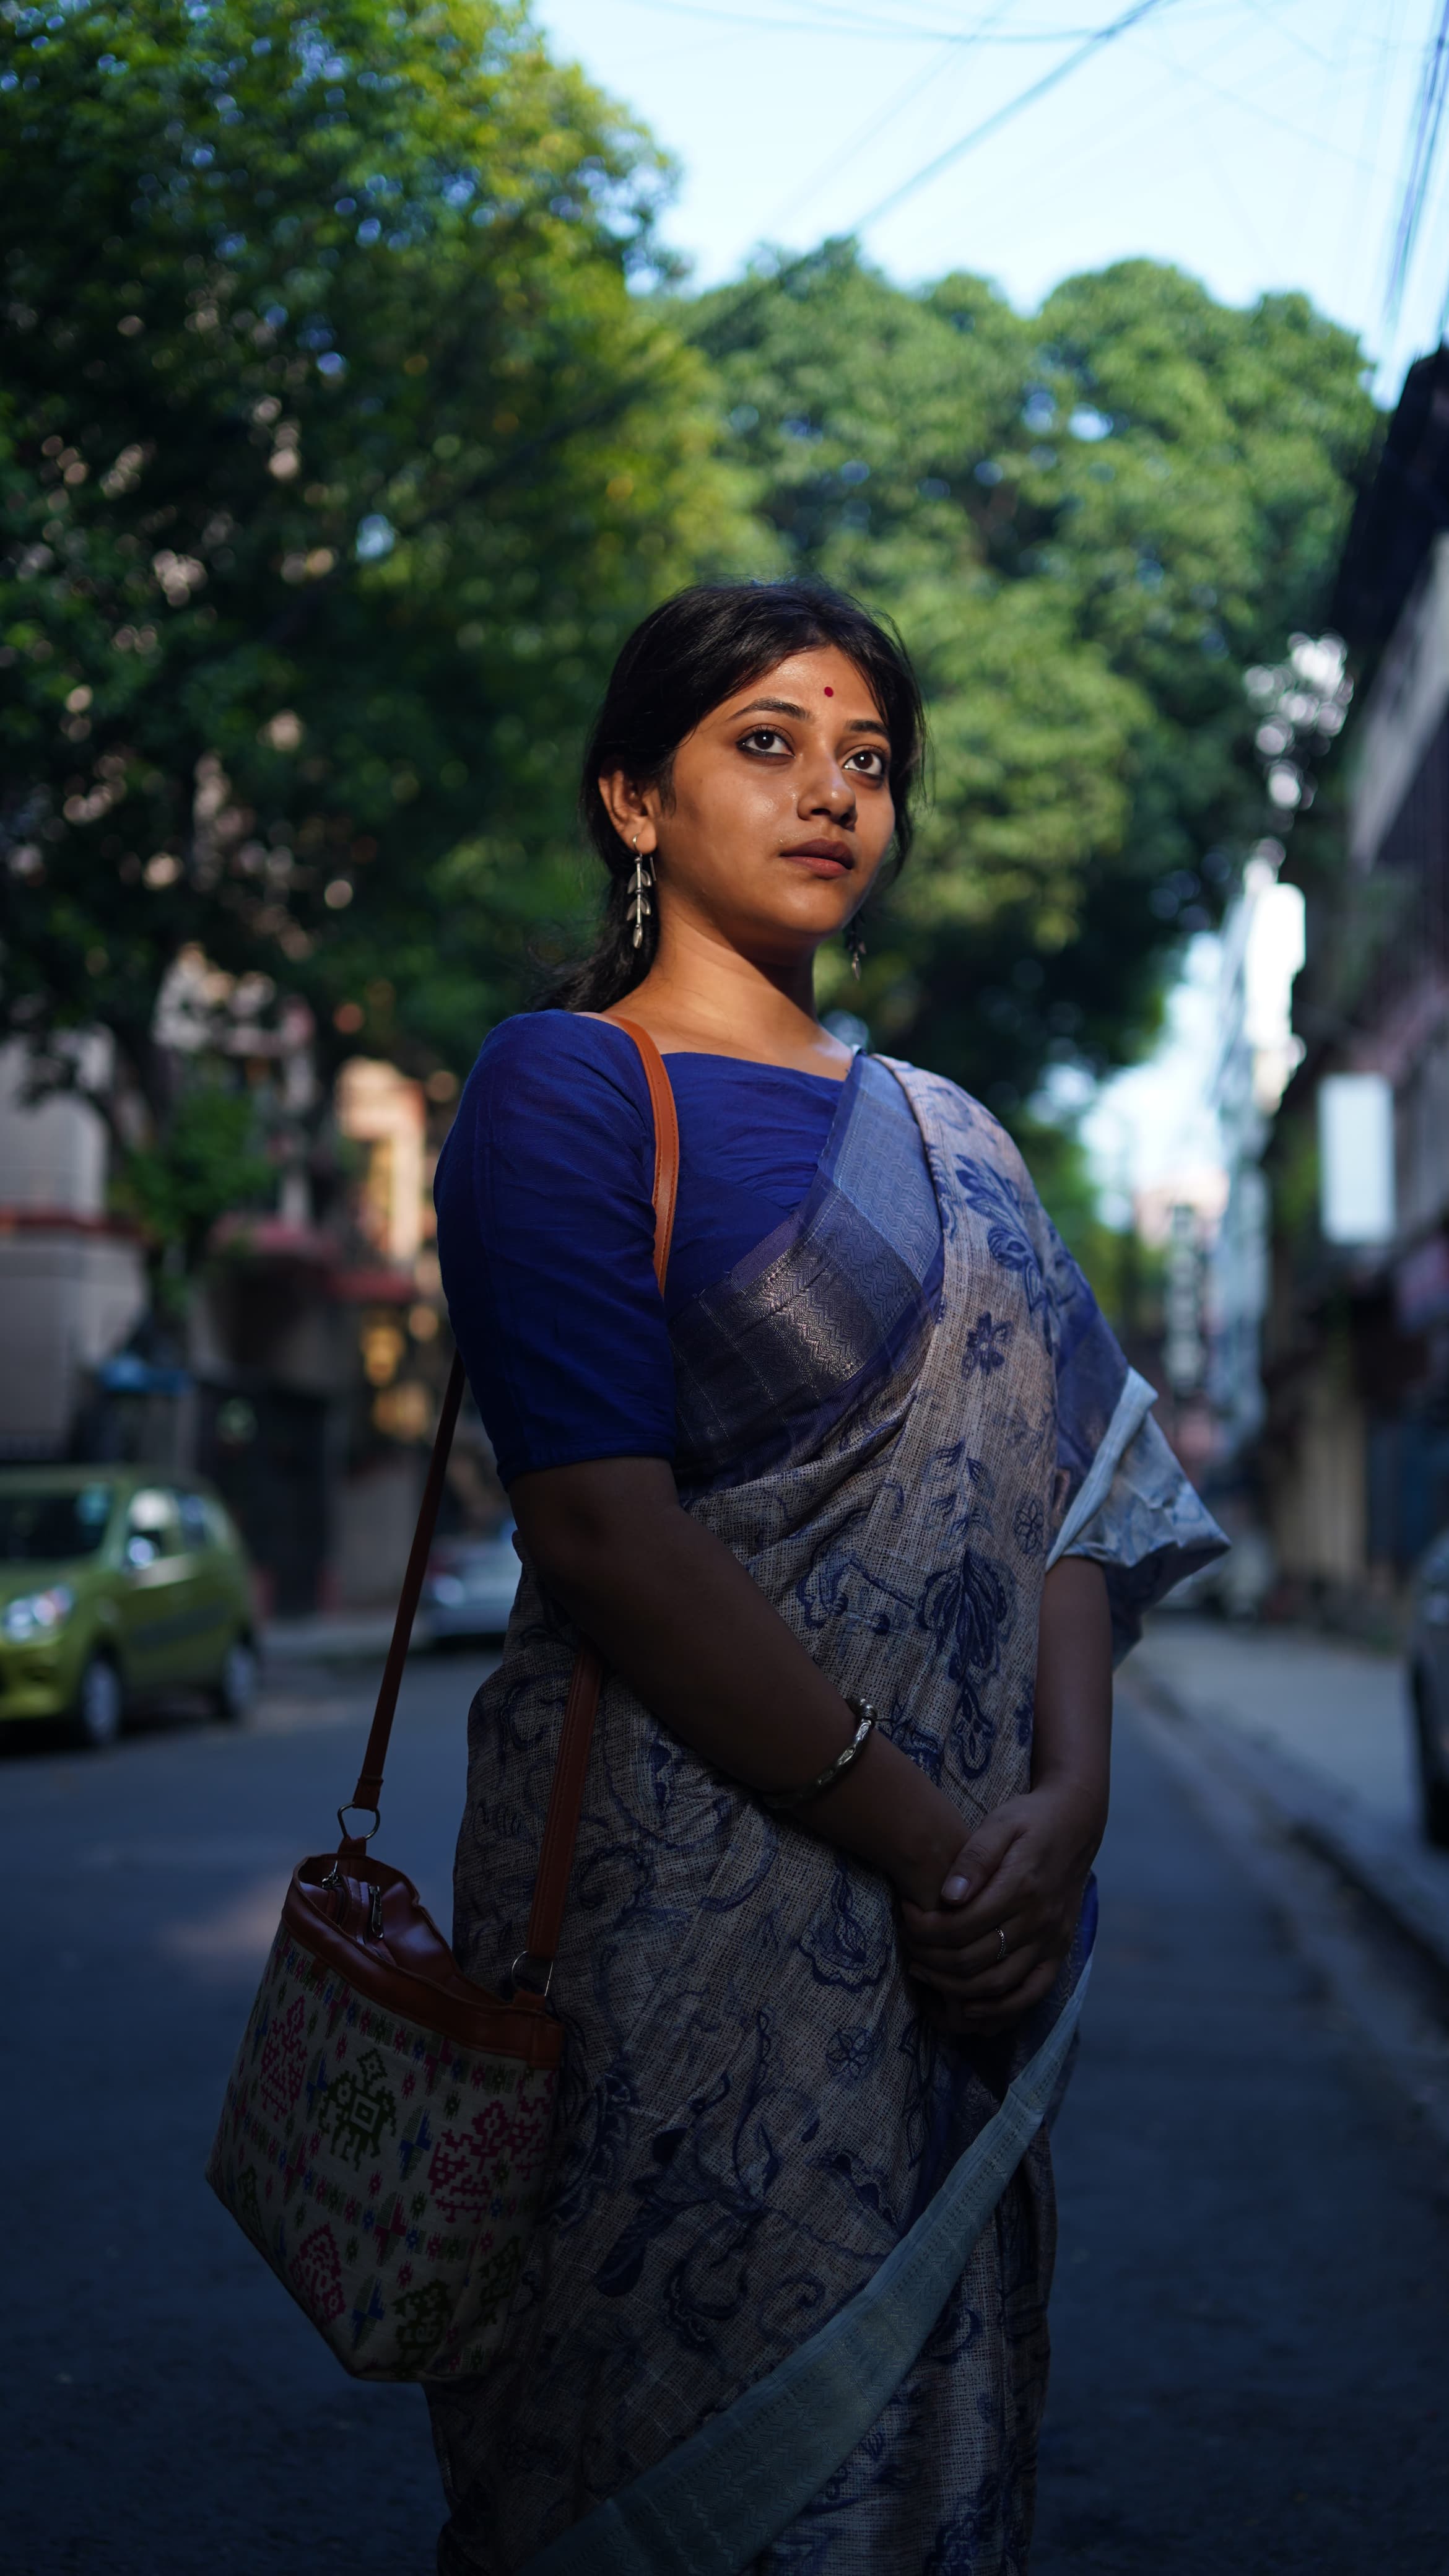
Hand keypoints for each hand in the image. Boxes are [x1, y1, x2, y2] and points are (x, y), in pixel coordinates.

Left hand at [897, 1775, 1102, 2036]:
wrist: (1076, 1824)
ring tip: (924, 1973)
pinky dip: (1000, 2010)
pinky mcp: (1058, 1952)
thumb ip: (974, 1859)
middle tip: (907, 1946)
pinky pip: (1031, 1995)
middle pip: (974, 1960)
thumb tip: (949, 1897)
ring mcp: (1052, 1941)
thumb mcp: (1000, 1822)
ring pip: (998, 1985)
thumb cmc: (1029, 1820)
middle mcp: (1039, 1920)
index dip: (925, 1929)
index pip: (962, 1926)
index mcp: (1021, 1887)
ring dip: (954, 1988)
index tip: (905, 1916)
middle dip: (931, 1959)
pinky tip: (970, 2008)